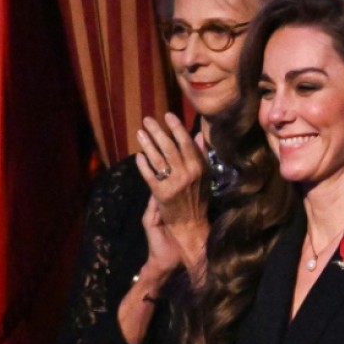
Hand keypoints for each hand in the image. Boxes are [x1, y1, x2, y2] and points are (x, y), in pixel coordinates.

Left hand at [135, 113, 210, 272]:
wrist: (191, 227)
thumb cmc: (198, 200)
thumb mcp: (204, 177)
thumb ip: (200, 156)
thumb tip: (197, 136)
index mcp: (199, 169)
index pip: (187, 143)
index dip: (176, 128)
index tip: (168, 115)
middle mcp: (187, 175)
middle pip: (170, 148)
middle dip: (158, 132)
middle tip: (148, 120)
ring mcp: (174, 185)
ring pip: (158, 159)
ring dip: (148, 144)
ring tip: (140, 132)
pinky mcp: (161, 195)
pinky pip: (150, 176)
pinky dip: (143, 165)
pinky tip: (138, 156)